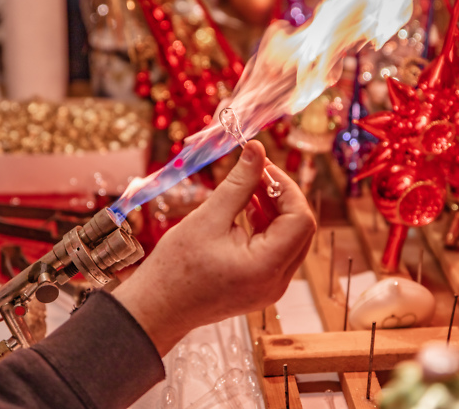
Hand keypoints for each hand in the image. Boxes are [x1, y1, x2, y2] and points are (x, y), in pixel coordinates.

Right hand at [113, 141, 315, 355]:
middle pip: (300, 228)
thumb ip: (239, 182)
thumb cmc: (176, 269)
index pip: (301, 219)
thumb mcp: (209, 218)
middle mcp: (277, 281)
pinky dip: (265, 225)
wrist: (157, 309)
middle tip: (257, 171)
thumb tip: (257, 149)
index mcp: (267, 267)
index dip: (287, 187)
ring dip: (273, 209)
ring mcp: (271, 286)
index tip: (263, 166)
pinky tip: (245, 208)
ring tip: (248, 185)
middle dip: (281, 195)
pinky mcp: (261, 285)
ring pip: (289, 238)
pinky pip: (276, 249)